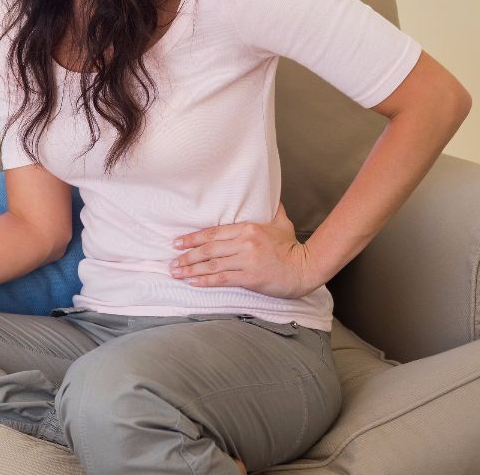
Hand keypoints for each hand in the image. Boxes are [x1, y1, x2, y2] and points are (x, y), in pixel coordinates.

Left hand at [169, 204, 320, 298]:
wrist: (307, 267)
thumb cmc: (292, 247)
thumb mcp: (281, 223)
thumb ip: (271, 210)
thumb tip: (269, 197)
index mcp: (248, 228)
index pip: (213, 233)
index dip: (193, 238)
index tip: (178, 242)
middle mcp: (244, 243)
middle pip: (208, 248)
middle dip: (187, 255)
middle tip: (172, 260)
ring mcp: (246, 260)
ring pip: (212, 264)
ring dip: (191, 269)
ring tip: (176, 272)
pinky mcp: (250, 277)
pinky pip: (222, 278)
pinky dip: (205, 281)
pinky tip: (193, 282)